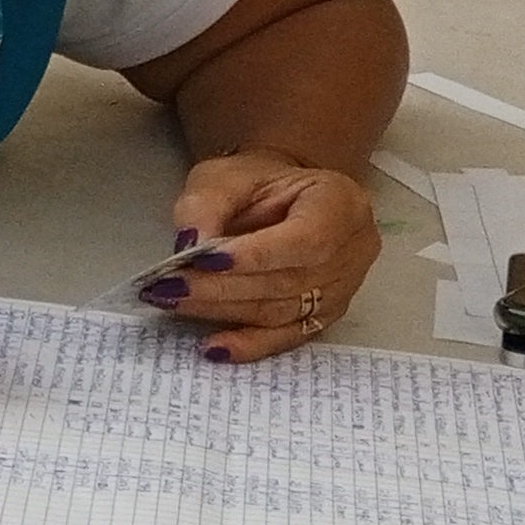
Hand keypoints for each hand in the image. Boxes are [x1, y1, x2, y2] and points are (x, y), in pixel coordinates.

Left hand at [141, 151, 380, 363]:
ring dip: (224, 311)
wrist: (279, 199)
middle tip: (170, 286)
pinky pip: (287, 337)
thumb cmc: (255, 183)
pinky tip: (215, 347)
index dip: (257, 255)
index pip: (305, 238)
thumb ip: (206, 205)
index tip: (206, 260)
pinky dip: (249, 344)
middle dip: (224, 286)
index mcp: (341, 202)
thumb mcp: (224, 177)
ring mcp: (344, 287)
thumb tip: (190, 245)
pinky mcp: (326, 316)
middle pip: (290, 280)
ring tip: (174, 303)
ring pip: (283, 311)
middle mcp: (354, 248)